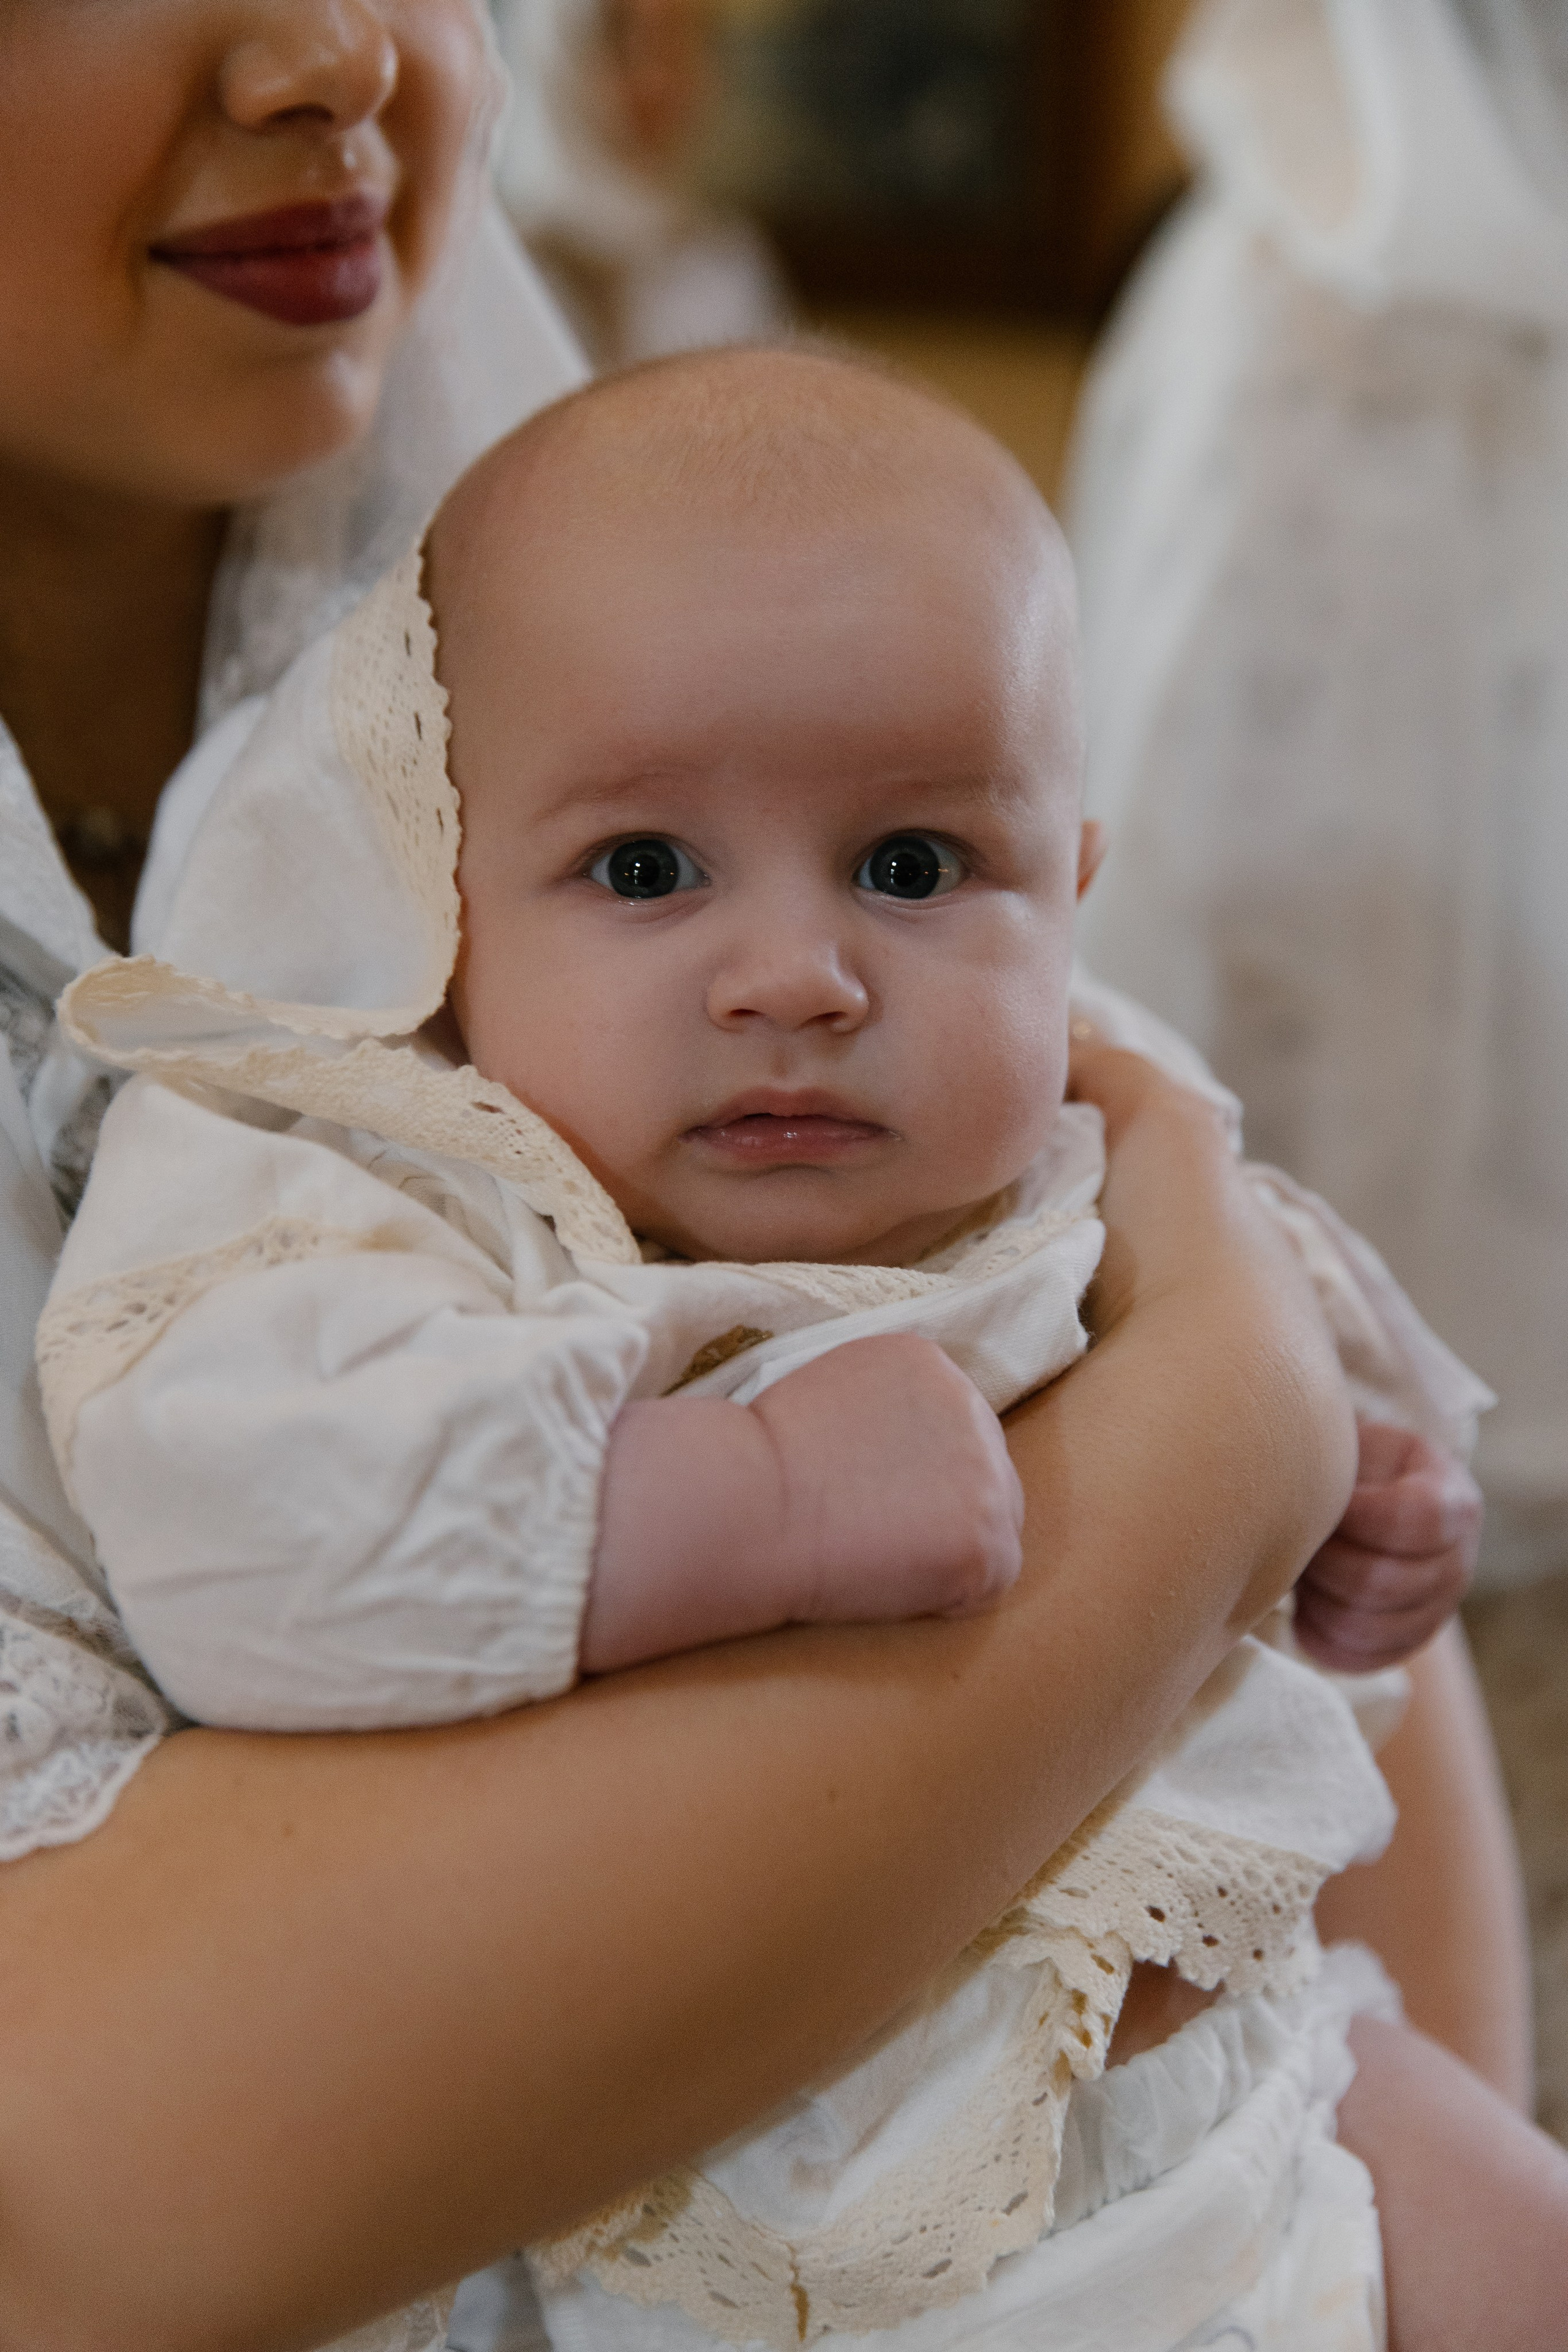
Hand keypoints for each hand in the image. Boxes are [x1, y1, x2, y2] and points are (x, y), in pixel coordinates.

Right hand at [583, 1335, 1022, 1672]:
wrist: (745, 1504)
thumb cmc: (758, 1463)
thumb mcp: (828, 1392)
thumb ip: (882, 1408)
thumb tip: (906, 1452)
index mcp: (929, 1364)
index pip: (949, 1428)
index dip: (907, 1475)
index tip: (858, 1493)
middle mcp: (973, 1407)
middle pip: (981, 1474)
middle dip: (937, 1510)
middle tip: (868, 1533)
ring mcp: (989, 1475)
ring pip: (990, 1527)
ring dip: (943, 1551)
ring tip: (873, 1554)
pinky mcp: (989, 1541)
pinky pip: (984, 1583)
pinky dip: (943, 1596)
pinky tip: (887, 1580)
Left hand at [1293, 1422, 1481, 1672]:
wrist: (1363, 1500)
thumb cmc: (1348, 1466)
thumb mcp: (1351, 1444)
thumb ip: (1335, 1458)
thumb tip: (1292, 1488)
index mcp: (1454, 1499)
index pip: (1419, 1517)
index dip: (1359, 1515)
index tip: (1321, 1502)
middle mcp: (1459, 1561)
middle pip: (1385, 1582)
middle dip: (1324, 1562)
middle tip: (1293, 1539)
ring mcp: (1439, 1609)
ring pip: (1371, 1628)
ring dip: (1318, 1602)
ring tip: (1297, 1572)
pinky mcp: (1409, 1642)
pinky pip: (1363, 1659)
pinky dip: (1322, 1640)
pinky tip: (1304, 1611)